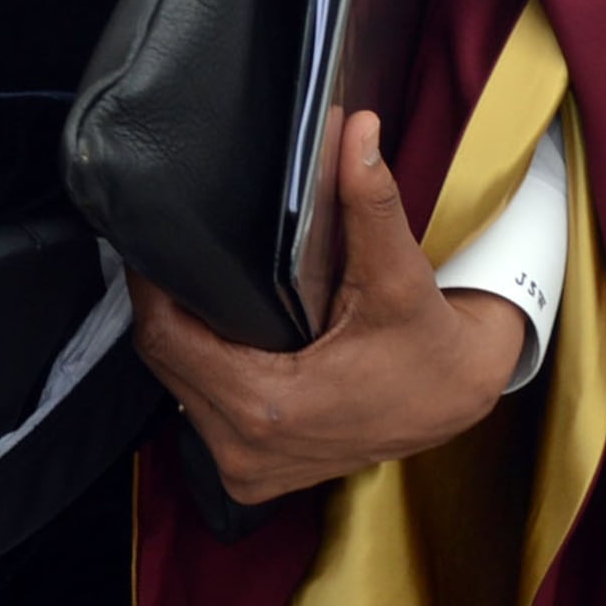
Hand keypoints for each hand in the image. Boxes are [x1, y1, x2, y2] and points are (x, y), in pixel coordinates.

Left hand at [129, 110, 527, 506]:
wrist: (456, 400)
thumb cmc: (427, 345)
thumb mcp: (399, 275)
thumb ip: (370, 204)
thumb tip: (356, 131)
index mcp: (268, 409)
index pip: (167, 338)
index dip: (150, 286)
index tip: (148, 240)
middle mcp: (245, 451)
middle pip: (163, 361)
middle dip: (163, 304)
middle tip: (173, 253)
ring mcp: (247, 472)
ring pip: (176, 387)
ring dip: (182, 339)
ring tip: (198, 286)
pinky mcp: (251, 475)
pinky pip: (200, 410)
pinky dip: (203, 369)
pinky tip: (222, 331)